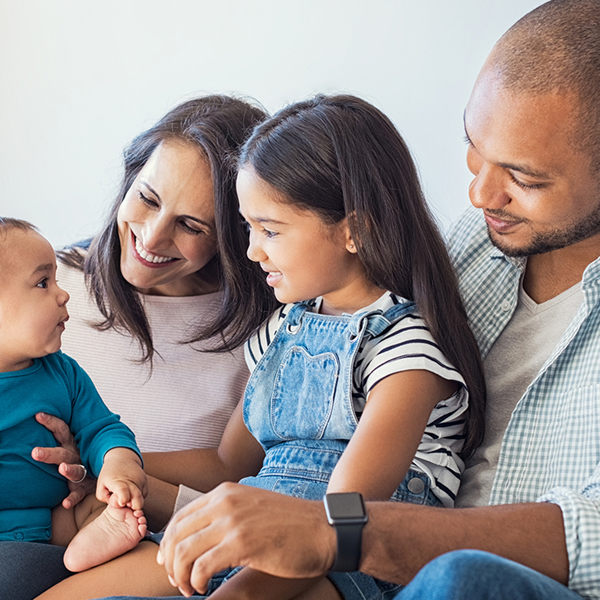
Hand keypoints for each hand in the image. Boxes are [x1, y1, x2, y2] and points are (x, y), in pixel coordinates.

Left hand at [31, 412, 95, 508]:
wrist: (110, 472)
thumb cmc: (85, 457)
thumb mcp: (76, 444)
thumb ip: (63, 435)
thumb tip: (42, 416)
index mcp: (73, 445)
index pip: (62, 430)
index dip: (51, 422)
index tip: (38, 415)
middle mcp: (77, 457)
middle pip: (62, 453)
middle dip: (49, 453)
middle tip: (35, 452)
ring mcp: (83, 472)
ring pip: (75, 471)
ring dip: (69, 471)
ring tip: (62, 469)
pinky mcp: (86, 487)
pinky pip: (79, 493)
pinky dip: (73, 498)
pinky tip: (66, 503)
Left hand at [98, 447, 147, 509]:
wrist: (122, 457)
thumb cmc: (110, 473)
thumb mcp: (101, 485)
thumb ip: (105, 498)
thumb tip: (117, 505)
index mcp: (118, 482)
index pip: (124, 491)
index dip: (123, 499)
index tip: (122, 503)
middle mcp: (132, 481)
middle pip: (138, 500)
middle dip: (134, 507)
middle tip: (126, 504)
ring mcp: (140, 480)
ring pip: (142, 498)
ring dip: (135, 501)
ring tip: (127, 496)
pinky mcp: (145, 480)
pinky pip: (144, 494)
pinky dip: (139, 496)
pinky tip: (131, 492)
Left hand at [157, 482, 335, 595]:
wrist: (323, 530)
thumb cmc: (290, 524)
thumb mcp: (251, 506)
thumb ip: (225, 513)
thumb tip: (197, 536)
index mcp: (225, 492)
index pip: (180, 517)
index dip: (168, 544)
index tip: (170, 564)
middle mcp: (224, 502)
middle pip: (176, 535)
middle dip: (170, 563)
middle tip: (178, 582)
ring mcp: (233, 521)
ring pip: (183, 552)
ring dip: (180, 576)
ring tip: (190, 588)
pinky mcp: (242, 544)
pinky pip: (201, 567)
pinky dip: (196, 582)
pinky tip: (205, 589)